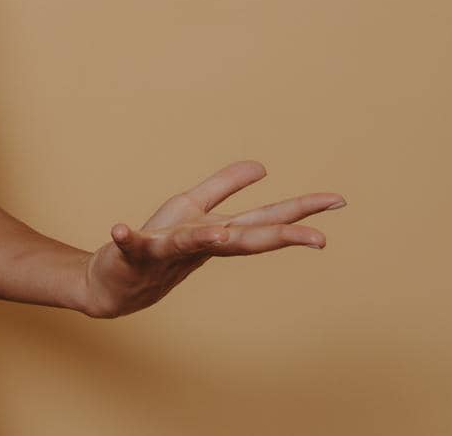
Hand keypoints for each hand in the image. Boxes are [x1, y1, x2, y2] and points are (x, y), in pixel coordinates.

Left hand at [81, 159, 344, 319]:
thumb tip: (262, 166)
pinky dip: (125, 238)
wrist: (112, 286)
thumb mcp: (192, 209)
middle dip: (280, 234)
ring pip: (188, 243)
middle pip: (242, 236)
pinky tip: (120, 229)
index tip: (339, 201)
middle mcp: (196, 243)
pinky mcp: (128, 254)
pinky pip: (128, 244)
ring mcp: (163, 251)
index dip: (299, 209)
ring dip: (204, 238)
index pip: (264, 219)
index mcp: (214, 230)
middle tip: (321, 239)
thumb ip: (224, 186)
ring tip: (222, 234)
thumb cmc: (156, 247)